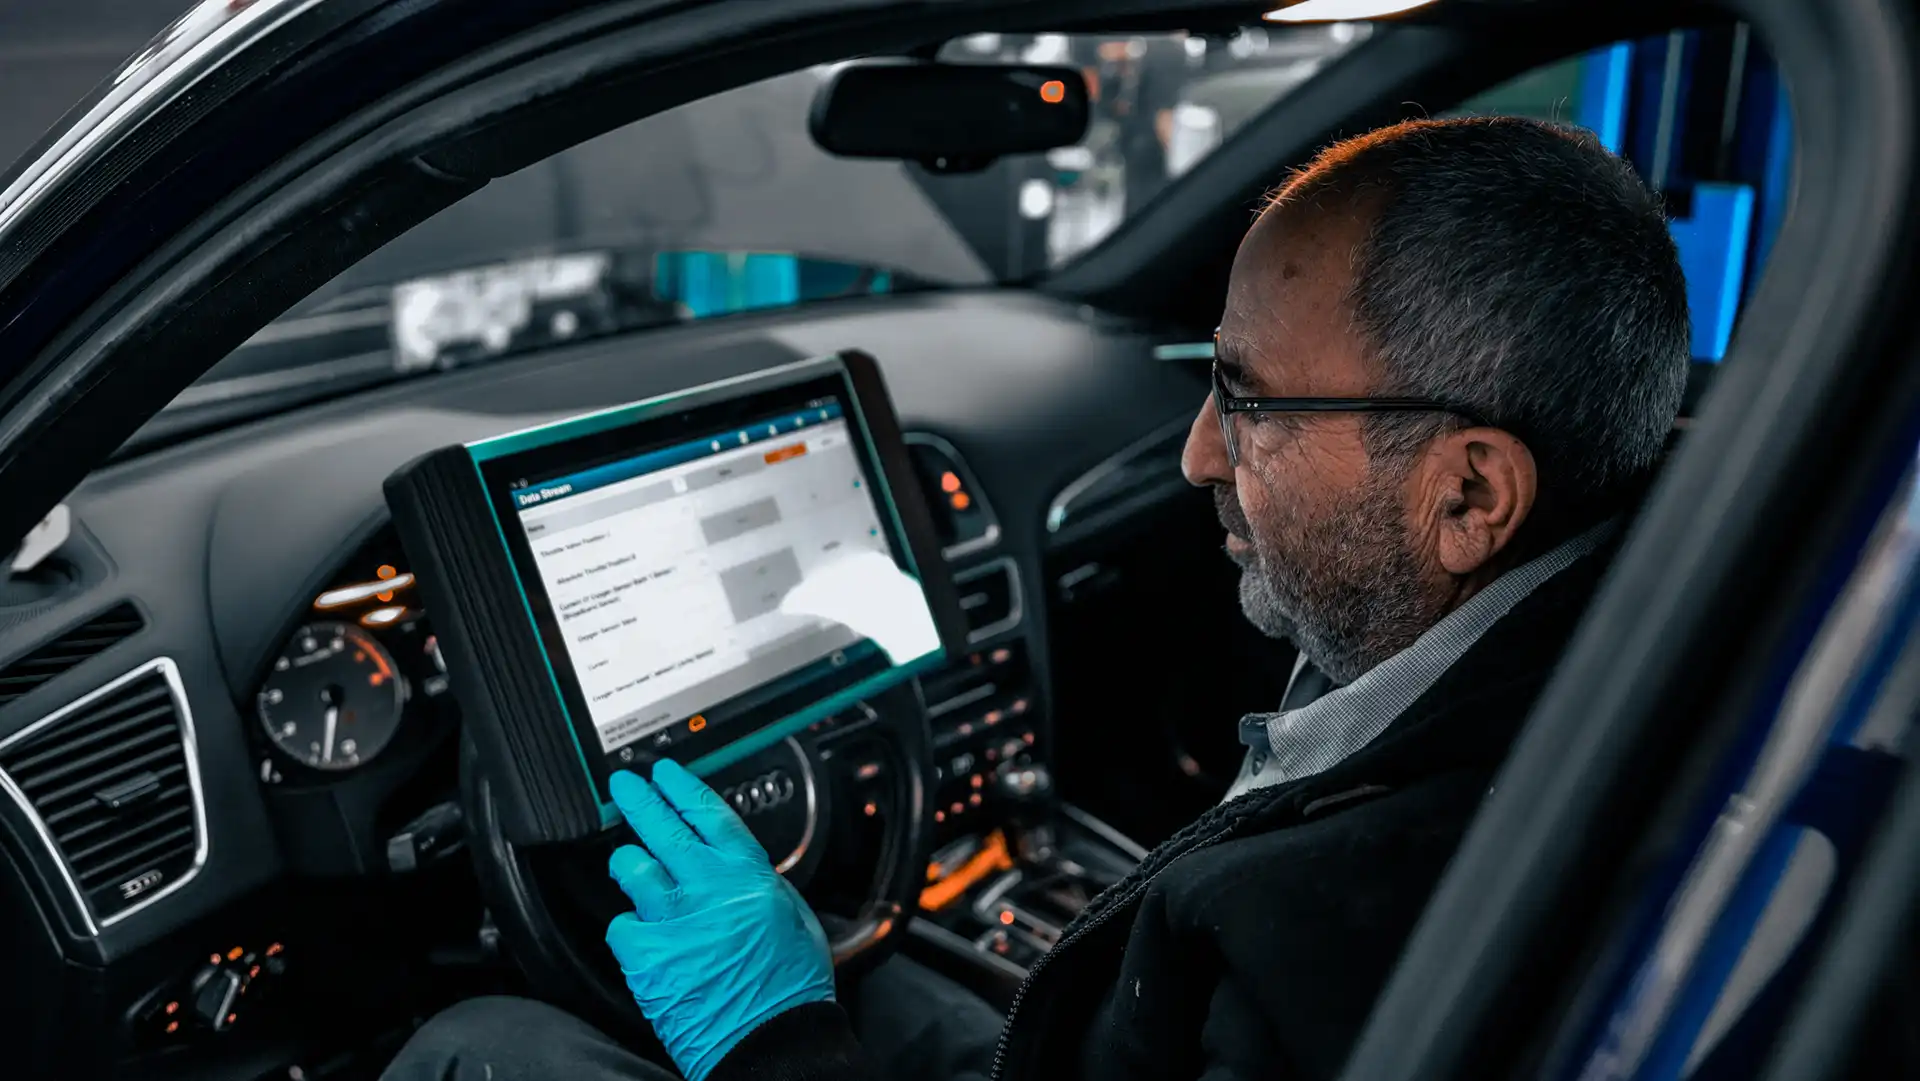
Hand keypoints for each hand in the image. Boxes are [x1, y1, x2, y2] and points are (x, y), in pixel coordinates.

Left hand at [603, 761, 834, 1080]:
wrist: (769, 1040)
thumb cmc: (788, 989)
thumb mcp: (794, 917)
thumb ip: (760, 883)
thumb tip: (740, 867)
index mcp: (747, 875)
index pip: (706, 812)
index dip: (681, 786)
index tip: (665, 773)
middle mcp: (706, 888)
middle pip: (660, 826)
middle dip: (638, 799)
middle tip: (625, 786)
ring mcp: (670, 919)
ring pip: (631, 867)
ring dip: (630, 865)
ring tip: (631, 867)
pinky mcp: (644, 954)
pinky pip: (621, 924)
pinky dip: (629, 928)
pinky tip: (645, 937)